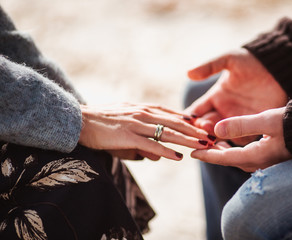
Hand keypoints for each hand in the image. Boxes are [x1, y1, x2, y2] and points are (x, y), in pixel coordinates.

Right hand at [79, 103, 212, 160]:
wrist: (80, 121)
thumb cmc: (103, 125)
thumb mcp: (126, 128)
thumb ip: (143, 142)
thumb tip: (156, 158)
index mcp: (143, 109)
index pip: (172, 114)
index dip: (189, 121)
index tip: (203, 127)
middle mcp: (143, 113)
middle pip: (175, 122)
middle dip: (195, 130)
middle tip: (211, 137)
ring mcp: (136, 124)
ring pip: (168, 132)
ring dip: (187, 140)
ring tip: (202, 146)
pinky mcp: (127, 136)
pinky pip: (151, 144)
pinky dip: (165, 151)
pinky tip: (178, 157)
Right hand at [186, 48, 287, 144]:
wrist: (278, 68)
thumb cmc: (252, 61)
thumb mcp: (229, 60)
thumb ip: (209, 67)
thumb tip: (188, 73)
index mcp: (214, 97)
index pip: (196, 111)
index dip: (189, 119)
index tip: (184, 124)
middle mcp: (223, 111)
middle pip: (205, 127)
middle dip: (200, 131)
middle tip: (201, 131)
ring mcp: (237, 120)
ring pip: (220, 135)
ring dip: (213, 140)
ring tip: (211, 140)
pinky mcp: (252, 125)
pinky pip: (240, 139)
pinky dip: (232, 143)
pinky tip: (228, 145)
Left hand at [191, 107, 291, 171]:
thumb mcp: (266, 121)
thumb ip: (241, 125)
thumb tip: (217, 129)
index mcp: (256, 155)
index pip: (224, 158)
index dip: (207, 155)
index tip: (192, 154)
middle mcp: (260, 162)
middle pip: (229, 160)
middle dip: (213, 154)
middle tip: (198, 147)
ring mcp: (267, 160)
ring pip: (237, 158)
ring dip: (223, 152)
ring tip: (211, 144)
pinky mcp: (271, 156)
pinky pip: (246, 155)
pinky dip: (234, 150)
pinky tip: (231, 143)